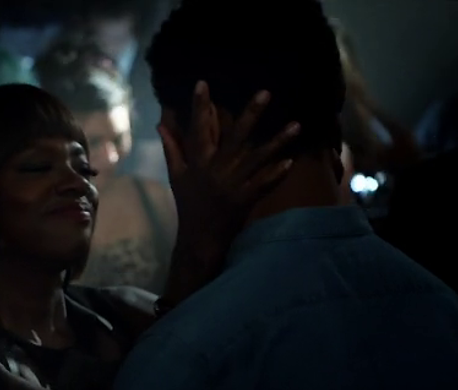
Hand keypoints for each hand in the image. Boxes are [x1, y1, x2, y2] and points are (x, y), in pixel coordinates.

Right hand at [159, 81, 300, 255]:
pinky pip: (263, 184)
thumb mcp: (176, 176)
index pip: (197, 128)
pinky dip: (276, 174)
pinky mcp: (244, 200)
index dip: (199, 106)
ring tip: (296, 125)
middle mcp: (215, 170)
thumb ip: (171, 148)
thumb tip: (161, 124)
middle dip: (251, 114)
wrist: (198, 238)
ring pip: (257, 158)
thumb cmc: (189, 204)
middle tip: (266, 92)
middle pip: (235, 137)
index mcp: (198, 162)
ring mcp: (231, 185)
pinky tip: (290, 162)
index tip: (202, 83)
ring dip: (277, 142)